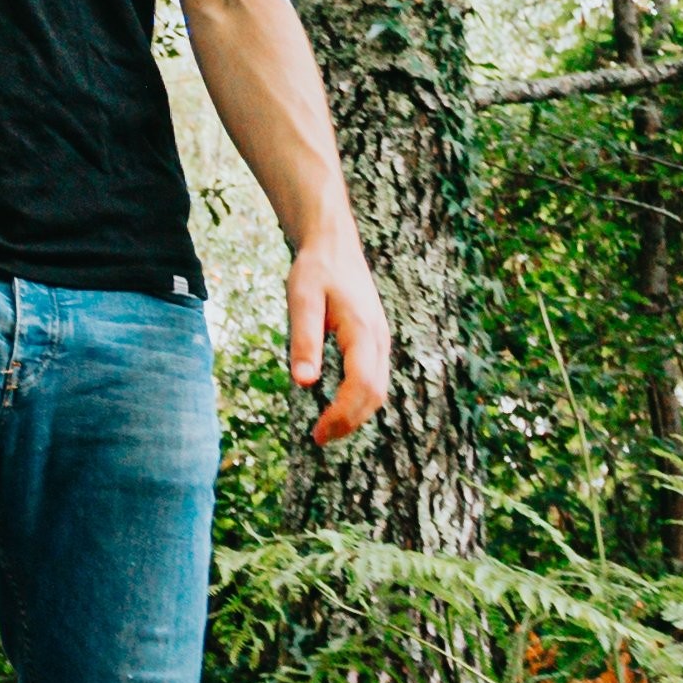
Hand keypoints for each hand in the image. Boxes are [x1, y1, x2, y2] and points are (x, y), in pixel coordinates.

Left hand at [285, 232, 391, 447]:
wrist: (334, 244)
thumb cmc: (315, 269)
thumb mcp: (301, 299)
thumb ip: (304, 339)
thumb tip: (305, 383)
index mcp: (363, 331)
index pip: (361, 385)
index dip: (342, 415)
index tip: (317, 433)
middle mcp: (379, 339)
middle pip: (375, 394)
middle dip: (349, 422)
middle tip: (318, 438)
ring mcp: (381, 341)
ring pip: (379, 390)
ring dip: (356, 414)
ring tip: (325, 429)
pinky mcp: (375, 342)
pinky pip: (374, 379)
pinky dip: (359, 400)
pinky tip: (337, 406)